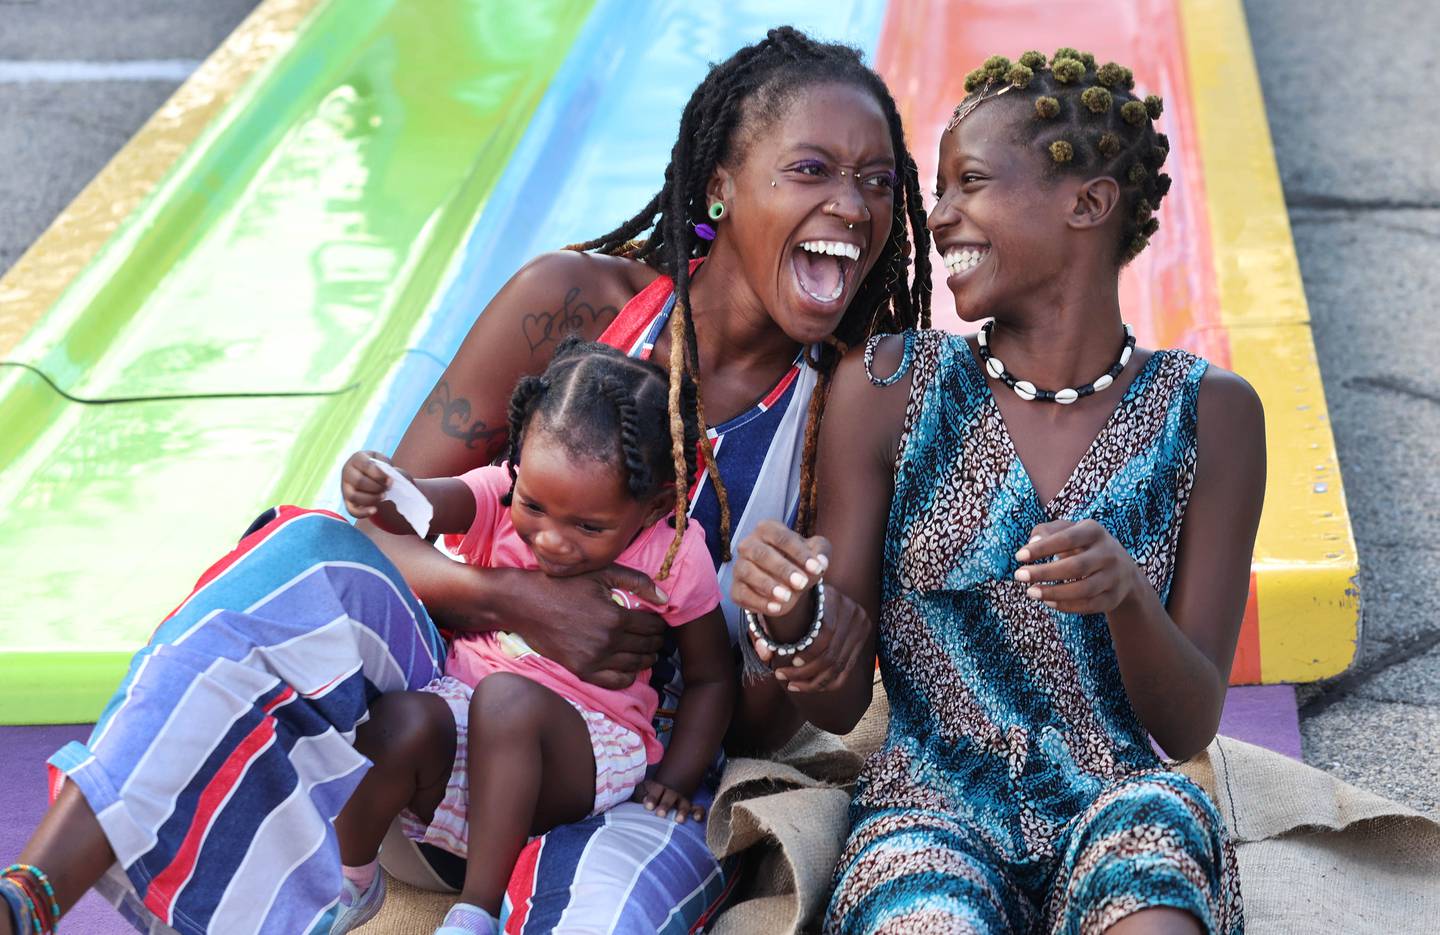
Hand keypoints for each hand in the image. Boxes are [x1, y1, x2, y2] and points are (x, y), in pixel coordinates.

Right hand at [341, 450, 407, 518]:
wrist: (369, 474)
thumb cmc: (377, 466)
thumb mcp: (383, 460)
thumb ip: (387, 466)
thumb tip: (390, 476)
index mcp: (357, 458)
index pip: (366, 465)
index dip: (379, 475)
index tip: (390, 480)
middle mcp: (347, 472)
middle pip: (359, 482)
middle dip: (376, 487)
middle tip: (387, 488)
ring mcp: (345, 487)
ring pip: (354, 497)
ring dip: (372, 498)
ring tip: (383, 496)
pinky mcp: (347, 501)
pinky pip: (351, 510)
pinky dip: (363, 512)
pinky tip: (374, 510)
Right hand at [506, 564, 668, 690]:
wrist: (526, 604)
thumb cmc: (564, 584)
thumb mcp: (602, 573)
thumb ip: (637, 582)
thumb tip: (665, 599)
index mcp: (615, 617)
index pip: (652, 626)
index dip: (660, 624)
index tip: (659, 621)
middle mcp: (607, 642)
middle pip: (646, 646)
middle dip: (656, 641)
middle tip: (657, 636)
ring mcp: (594, 659)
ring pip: (634, 665)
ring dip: (647, 658)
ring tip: (648, 651)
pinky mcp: (581, 670)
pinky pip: (615, 681)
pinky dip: (628, 676)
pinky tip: (630, 667)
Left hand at [631, 779, 703, 822]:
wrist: (668, 785)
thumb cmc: (650, 794)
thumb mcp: (643, 791)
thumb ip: (640, 794)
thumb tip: (640, 799)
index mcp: (658, 788)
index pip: (655, 790)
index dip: (652, 798)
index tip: (648, 806)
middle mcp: (671, 793)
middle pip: (669, 797)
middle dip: (665, 805)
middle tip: (660, 814)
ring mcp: (682, 800)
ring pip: (684, 804)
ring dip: (682, 811)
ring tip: (679, 820)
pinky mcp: (691, 807)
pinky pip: (698, 809)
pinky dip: (699, 813)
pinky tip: (697, 819)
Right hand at [731, 520, 829, 615]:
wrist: (786, 583)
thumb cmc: (800, 560)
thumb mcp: (815, 552)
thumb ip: (821, 552)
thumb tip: (821, 561)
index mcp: (767, 529)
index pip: (782, 537)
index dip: (800, 553)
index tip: (817, 568)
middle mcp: (748, 544)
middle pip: (762, 554)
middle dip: (782, 569)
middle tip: (802, 583)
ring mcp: (739, 566)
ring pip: (747, 572)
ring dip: (766, 585)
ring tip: (786, 597)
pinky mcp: (735, 588)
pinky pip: (742, 593)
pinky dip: (758, 602)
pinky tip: (776, 608)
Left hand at [756, 585, 871, 693]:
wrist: (813, 595)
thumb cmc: (792, 601)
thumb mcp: (779, 609)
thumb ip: (767, 629)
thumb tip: (765, 655)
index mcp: (834, 598)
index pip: (827, 632)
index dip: (810, 652)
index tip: (791, 661)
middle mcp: (853, 613)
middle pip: (833, 653)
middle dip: (807, 672)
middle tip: (784, 677)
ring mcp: (860, 629)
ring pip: (839, 666)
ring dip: (814, 682)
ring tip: (792, 685)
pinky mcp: (860, 643)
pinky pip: (845, 671)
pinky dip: (827, 684)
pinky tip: (808, 687)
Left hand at [1013, 519, 1142, 614]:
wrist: (1122, 569)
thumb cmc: (1083, 546)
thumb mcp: (1068, 531)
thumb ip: (1046, 531)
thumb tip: (1031, 543)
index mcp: (1094, 531)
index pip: (1067, 539)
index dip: (1042, 548)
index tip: (1019, 556)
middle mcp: (1108, 553)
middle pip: (1076, 566)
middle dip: (1045, 572)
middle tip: (1019, 576)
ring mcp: (1113, 577)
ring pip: (1083, 589)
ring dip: (1054, 592)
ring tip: (1030, 591)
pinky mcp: (1113, 598)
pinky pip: (1088, 605)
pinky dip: (1066, 605)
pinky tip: (1047, 602)